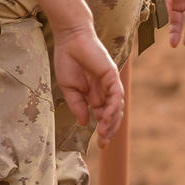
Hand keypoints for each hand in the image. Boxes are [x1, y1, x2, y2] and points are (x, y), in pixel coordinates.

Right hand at [51, 27, 124, 146]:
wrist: (69, 39)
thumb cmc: (67, 60)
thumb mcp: (69, 88)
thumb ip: (77, 105)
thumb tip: (84, 123)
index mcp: (95, 94)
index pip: (104, 116)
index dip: (104, 130)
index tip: (100, 145)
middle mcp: (105, 90)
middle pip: (113, 114)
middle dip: (110, 130)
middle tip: (103, 143)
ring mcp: (110, 82)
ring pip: (117, 107)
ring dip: (112, 122)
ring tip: (103, 133)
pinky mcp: (112, 75)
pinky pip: (116, 95)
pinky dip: (113, 107)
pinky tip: (105, 117)